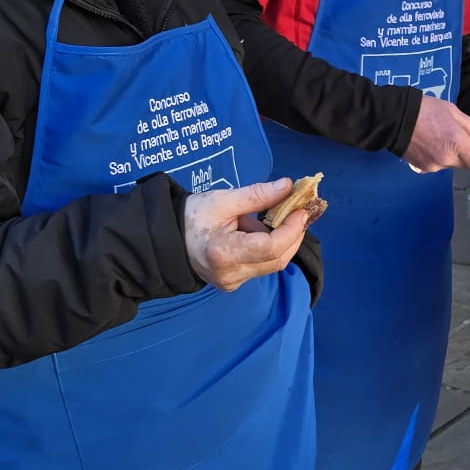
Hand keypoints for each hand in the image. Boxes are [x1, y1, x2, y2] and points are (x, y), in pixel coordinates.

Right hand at [185, 178, 310, 290]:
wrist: (168, 240)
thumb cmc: (192, 217)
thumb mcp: (222, 200)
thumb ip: (256, 195)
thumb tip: (287, 186)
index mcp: (223, 253)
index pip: (270, 247)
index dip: (292, 230)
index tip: (301, 210)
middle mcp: (230, 274)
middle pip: (277, 259)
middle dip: (294, 234)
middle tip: (299, 211)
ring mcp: (233, 282)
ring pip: (273, 264)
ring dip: (283, 240)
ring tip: (274, 217)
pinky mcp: (235, 283)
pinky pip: (263, 266)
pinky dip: (270, 247)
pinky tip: (260, 231)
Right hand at [403, 95, 469, 173]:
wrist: (395, 119)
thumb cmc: (424, 110)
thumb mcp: (452, 110)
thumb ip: (469, 126)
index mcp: (457, 143)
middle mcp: (447, 158)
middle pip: (465, 164)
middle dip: (465, 154)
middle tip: (456, 137)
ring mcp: (434, 165)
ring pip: (450, 164)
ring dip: (450, 155)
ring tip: (438, 137)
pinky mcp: (423, 168)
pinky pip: (437, 164)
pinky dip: (436, 156)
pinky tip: (428, 143)